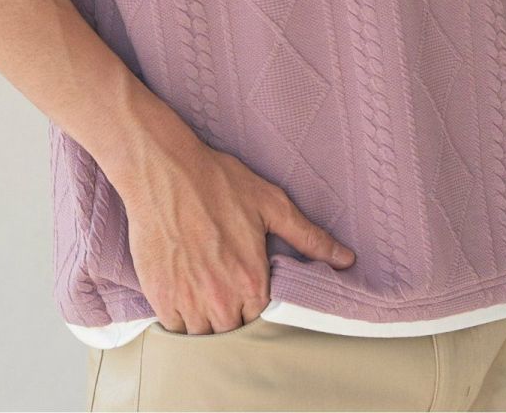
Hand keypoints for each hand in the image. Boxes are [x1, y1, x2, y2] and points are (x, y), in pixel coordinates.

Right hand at [122, 140, 355, 335]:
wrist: (164, 171)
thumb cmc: (217, 182)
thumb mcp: (270, 204)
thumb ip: (309, 237)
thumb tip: (346, 259)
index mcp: (251, 281)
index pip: (261, 317)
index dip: (255, 300)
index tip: (247, 281)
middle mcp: (220, 300)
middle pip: (231, 330)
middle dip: (231, 311)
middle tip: (223, 279)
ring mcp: (187, 302)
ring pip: (202, 334)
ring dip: (205, 317)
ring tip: (203, 284)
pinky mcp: (159, 297)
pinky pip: (173, 328)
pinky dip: (179, 316)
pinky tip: (182, 288)